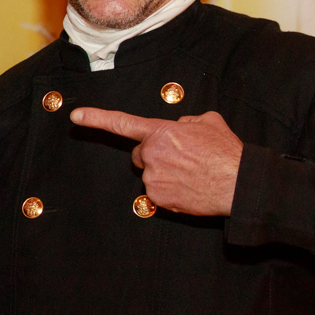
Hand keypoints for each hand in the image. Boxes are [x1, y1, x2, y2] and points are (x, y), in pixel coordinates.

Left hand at [69, 107, 243, 216]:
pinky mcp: (157, 198)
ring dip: (165, 173)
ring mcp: (152, 178)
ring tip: (191, 173)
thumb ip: (185, 122)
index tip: (75, 116)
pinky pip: (157, 192)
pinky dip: (170, 190)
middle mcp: (151, 154)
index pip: (121, 123)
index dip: (96, 118)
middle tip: (181, 158)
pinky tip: (189, 187)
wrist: (239, 183)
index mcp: (161, 132)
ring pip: (149, 174)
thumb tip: (179, 128)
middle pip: (140, 154)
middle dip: (154, 155)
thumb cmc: (226, 152)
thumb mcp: (208, 122)